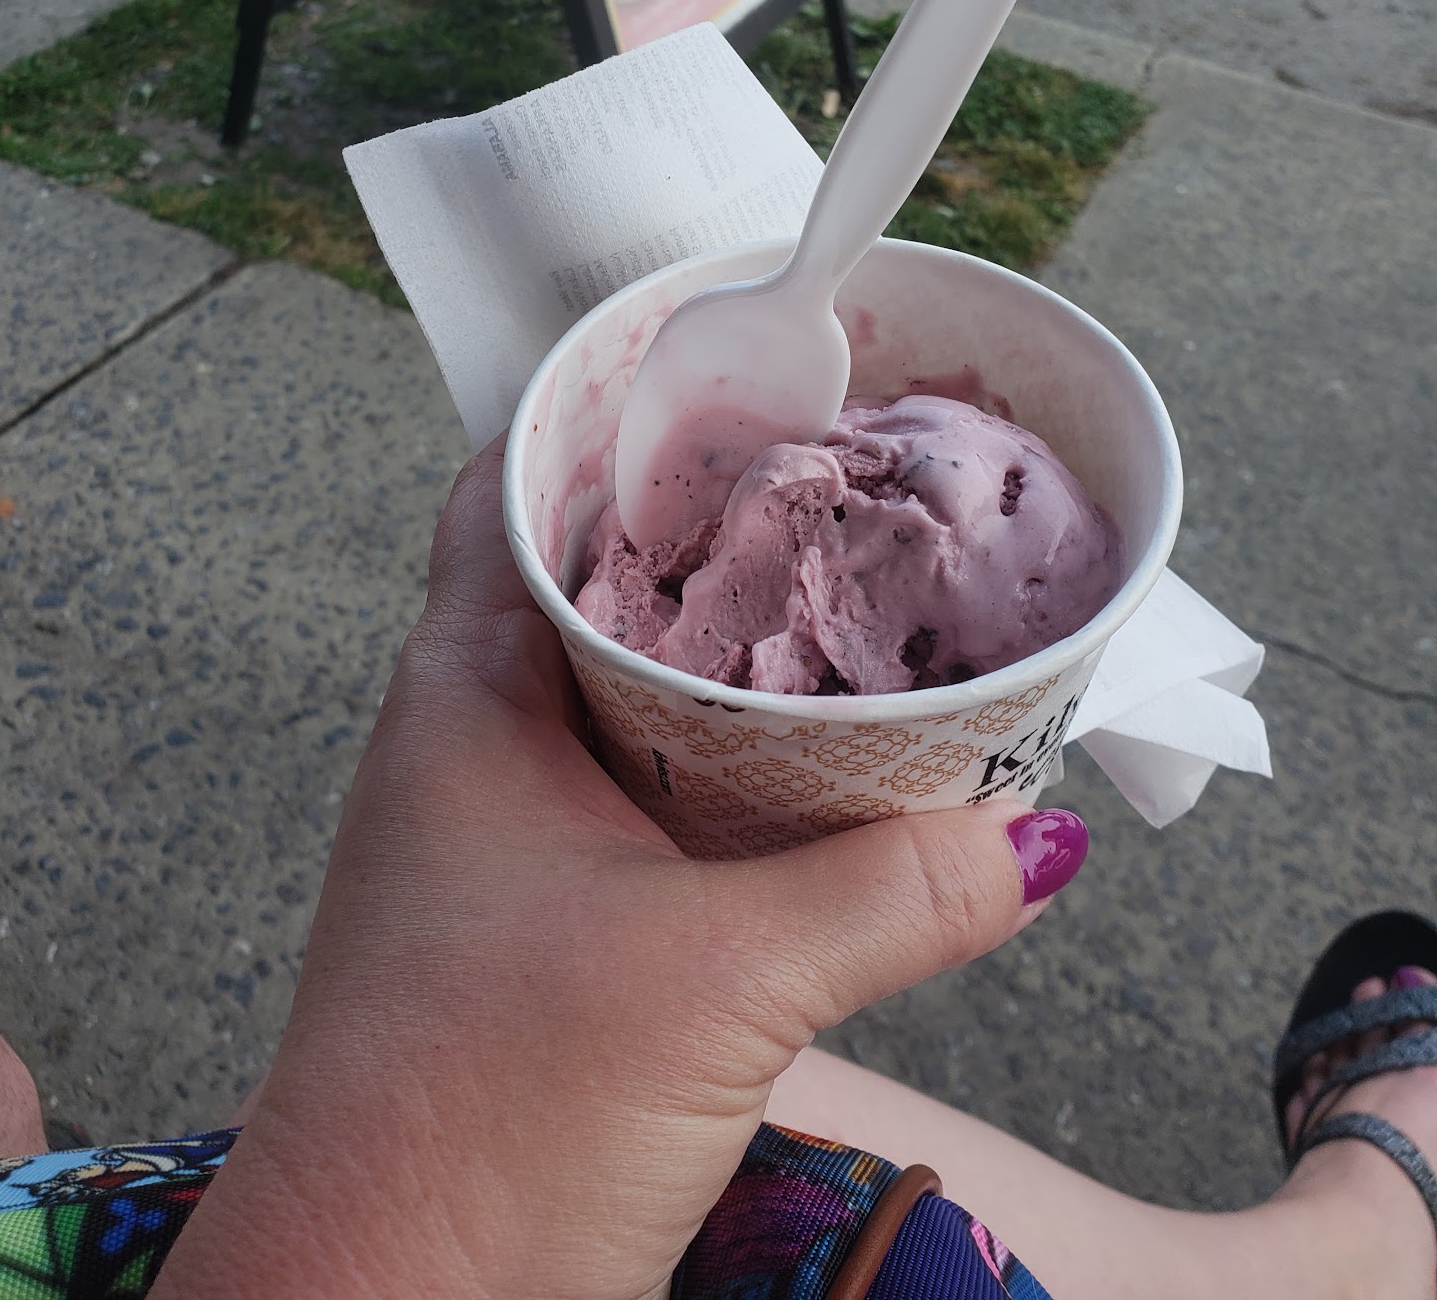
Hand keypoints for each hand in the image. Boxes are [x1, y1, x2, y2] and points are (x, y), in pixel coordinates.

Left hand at [153, 440, 1087, 1299]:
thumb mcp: (720, 982)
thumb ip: (897, 893)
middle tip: (827, 484)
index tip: (722, 373)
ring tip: (847, 614)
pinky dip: (735, 769)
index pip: (517, 490)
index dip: (611, 417)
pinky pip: (655, 792)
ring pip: (633, 692)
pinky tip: (820, 782)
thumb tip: (1035, 839)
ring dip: (731, 661)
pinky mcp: (553, 918)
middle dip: (709, 534)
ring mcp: (509, 831)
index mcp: (465, 694)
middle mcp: (474, 740)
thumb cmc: (473, 1128)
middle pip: (597, 583)